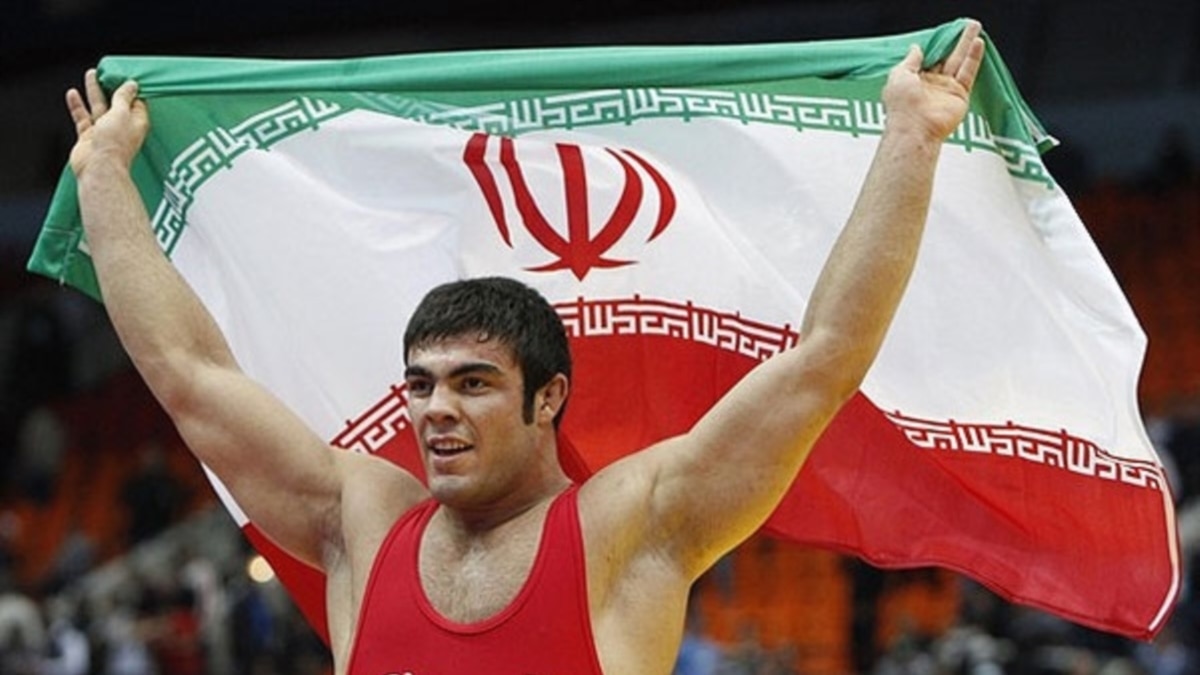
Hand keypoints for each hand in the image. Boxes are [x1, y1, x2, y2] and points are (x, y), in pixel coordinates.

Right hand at [65, 69, 149, 176]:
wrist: (99, 168)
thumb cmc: (115, 145)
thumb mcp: (122, 113)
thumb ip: (123, 98)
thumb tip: (131, 85)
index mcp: (136, 122)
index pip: (136, 101)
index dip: (130, 88)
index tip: (125, 76)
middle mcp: (121, 126)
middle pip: (115, 102)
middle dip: (110, 86)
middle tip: (106, 72)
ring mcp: (104, 132)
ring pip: (98, 107)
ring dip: (94, 91)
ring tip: (91, 75)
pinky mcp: (89, 137)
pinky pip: (82, 117)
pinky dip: (77, 106)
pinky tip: (73, 94)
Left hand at [882, 20, 984, 141]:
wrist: (914, 129)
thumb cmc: (901, 105)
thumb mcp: (899, 75)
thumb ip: (910, 60)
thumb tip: (915, 48)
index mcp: (915, 81)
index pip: (928, 58)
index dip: (936, 45)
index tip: (943, 33)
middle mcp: (932, 85)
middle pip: (947, 57)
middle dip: (956, 41)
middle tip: (965, 27)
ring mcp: (946, 90)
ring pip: (959, 62)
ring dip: (967, 45)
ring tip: (974, 29)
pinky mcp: (960, 95)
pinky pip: (968, 73)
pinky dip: (973, 58)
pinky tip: (978, 44)